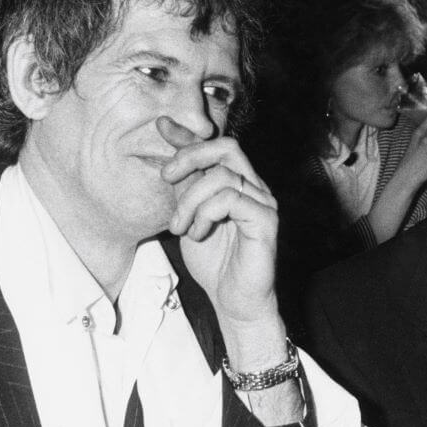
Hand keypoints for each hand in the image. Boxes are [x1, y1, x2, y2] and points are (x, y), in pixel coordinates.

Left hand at [157, 117, 283, 361]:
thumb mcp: (190, 216)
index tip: (160, 125)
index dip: (188, 135)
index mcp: (237, 183)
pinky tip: (198, 232)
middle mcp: (254, 187)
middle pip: (226, 148)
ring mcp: (263, 202)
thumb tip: (168, 155)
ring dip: (190, 200)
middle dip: (190, 156)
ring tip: (180, 227)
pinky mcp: (266, 220)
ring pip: (222, 176)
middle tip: (166, 177)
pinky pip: (231, 198)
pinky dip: (206, 213)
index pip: (215, 147)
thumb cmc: (215, 263)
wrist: (233, 301)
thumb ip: (184, 187)